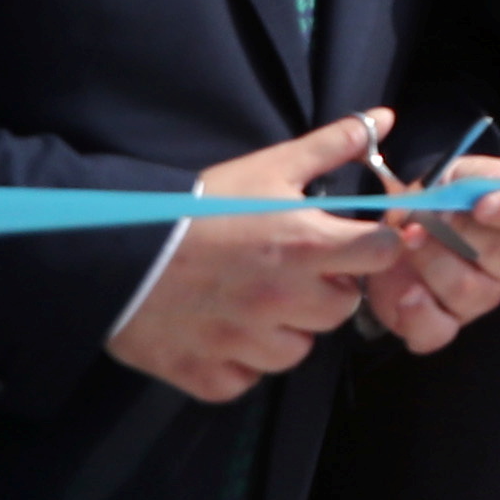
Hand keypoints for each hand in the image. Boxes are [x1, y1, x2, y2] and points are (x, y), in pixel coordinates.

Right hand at [112, 113, 401, 400]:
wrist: (115, 249)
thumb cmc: (199, 205)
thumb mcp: (269, 166)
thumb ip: (333, 145)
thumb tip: (384, 119)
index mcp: (305, 246)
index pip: (382, 254)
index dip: (375, 247)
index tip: (353, 243)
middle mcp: (283, 299)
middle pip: (343, 309)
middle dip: (328, 290)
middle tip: (295, 272)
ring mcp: (244, 343)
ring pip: (297, 351)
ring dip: (286, 330)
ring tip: (257, 302)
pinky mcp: (206, 375)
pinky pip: (246, 380)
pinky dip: (240, 363)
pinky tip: (224, 332)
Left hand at [358, 157, 499, 354]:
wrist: (405, 226)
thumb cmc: (444, 196)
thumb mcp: (460, 172)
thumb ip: (471, 178)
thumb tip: (470, 195)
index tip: (481, 204)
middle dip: (458, 234)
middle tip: (427, 217)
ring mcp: (484, 297)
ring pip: (466, 290)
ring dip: (430, 261)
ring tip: (408, 238)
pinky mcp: (446, 324)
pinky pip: (437, 332)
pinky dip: (417, 314)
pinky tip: (407, 292)